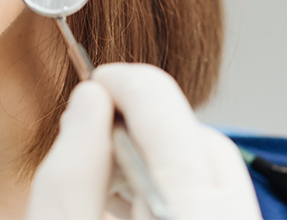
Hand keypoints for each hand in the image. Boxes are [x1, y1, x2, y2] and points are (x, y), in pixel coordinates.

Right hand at [30, 64, 260, 219]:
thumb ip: (72, 169)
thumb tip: (90, 103)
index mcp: (188, 217)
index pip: (169, 116)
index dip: (127, 84)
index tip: (97, 82)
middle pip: (204, 144)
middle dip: (149, 129)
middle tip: (96, 138)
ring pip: (214, 177)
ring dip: (162, 164)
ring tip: (106, 185)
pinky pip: (214, 208)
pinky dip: (176, 195)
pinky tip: (130, 210)